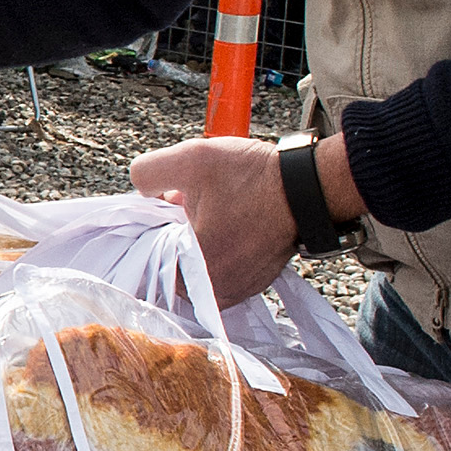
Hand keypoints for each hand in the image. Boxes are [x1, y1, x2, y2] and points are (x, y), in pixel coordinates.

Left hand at [129, 137, 299, 307]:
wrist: (307, 186)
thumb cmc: (252, 177)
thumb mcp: (190, 159)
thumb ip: (148, 173)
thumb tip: (143, 191)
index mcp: (195, 271)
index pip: (151, 262)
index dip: (155, 230)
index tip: (168, 209)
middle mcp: (218, 291)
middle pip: (176, 265)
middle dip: (177, 235)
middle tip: (192, 206)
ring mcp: (240, 290)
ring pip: (201, 268)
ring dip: (199, 242)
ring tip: (214, 211)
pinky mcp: (257, 282)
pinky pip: (225, 270)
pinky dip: (221, 249)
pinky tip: (230, 221)